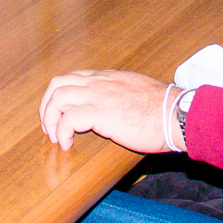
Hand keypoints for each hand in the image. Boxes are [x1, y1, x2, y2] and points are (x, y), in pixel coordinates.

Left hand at [39, 70, 170, 152]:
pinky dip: (62, 132)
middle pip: (57, 83)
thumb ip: (121, 95)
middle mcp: (99, 82)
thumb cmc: (163, 109)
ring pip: (57, 97)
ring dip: (50, 118)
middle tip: (49, 126)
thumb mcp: (137, 92)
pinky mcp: (100, 113)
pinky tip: (67, 145)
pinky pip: (68, 119)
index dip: (60, 95)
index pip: (73, 78)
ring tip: (55, 137)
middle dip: (47, 105)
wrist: (176, 114)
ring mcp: (98, 96)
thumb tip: (117, 109)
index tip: (60, 113)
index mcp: (107, 78)